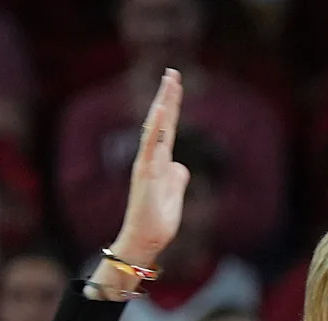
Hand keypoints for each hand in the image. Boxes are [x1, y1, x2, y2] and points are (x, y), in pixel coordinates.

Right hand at [110, 69, 190, 266]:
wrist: (145, 240)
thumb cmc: (157, 221)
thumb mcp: (174, 195)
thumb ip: (177, 178)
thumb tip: (181, 166)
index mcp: (159, 162)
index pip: (168, 128)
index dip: (173, 106)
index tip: (176, 85)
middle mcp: (150, 158)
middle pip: (161, 121)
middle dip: (167, 97)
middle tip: (173, 72)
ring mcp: (147, 164)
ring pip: (156, 128)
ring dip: (163, 104)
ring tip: (169, 82)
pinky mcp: (146, 174)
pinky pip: (150, 146)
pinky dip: (156, 127)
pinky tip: (161, 110)